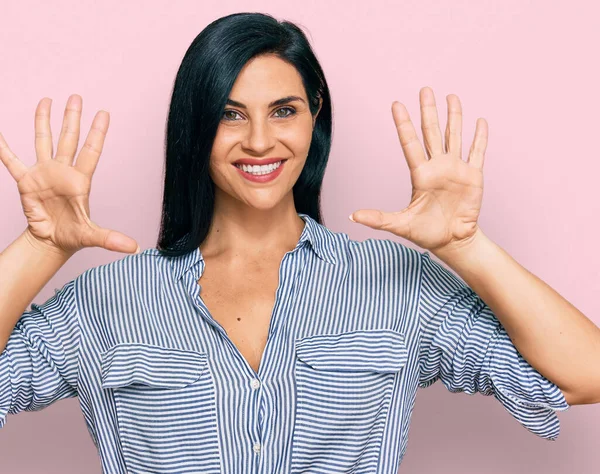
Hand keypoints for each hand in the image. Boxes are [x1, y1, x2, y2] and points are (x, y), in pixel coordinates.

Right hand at [0, 95, 139, 255]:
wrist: (51, 242)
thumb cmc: (73, 236)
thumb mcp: (92, 236)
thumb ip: (111, 239)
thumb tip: (135, 248)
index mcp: (80, 181)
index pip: (91, 151)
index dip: (97, 132)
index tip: (104, 112)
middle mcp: (63, 172)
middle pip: (68, 139)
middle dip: (72, 118)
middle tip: (76, 96)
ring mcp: (44, 174)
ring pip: (43, 141)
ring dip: (44, 122)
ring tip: (47, 100)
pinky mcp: (26, 182)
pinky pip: (12, 161)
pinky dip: (4, 148)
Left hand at [349, 86, 487, 254]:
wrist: (452, 242)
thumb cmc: (426, 233)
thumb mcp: (399, 225)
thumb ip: (378, 218)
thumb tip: (352, 216)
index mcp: (420, 175)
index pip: (409, 144)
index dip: (403, 124)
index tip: (396, 105)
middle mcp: (437, 167)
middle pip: (431, 133)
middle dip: (428, 111)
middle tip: (424, 90)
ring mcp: (455, 169)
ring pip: (454, 136)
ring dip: (454, 117)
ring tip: (451, 97)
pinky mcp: (473, 176)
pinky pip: (477, 152)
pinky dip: (479, 137)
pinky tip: (479, 121)